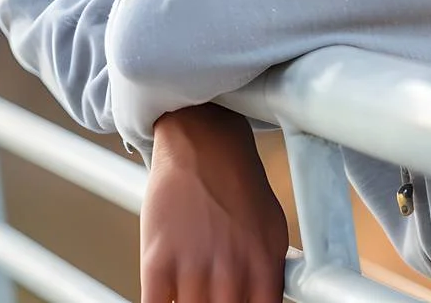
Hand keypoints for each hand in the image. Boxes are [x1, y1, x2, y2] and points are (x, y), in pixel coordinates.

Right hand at [141, 104, 288, 302]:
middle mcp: (230, 270)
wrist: (202, 143)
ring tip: (193, 293)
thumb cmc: (238, 186)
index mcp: (263, 266)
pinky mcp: (157, 259)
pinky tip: (167, 299)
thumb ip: (271, 274)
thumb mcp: (273, 230)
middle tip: (213, 298)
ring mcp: (193, 265)